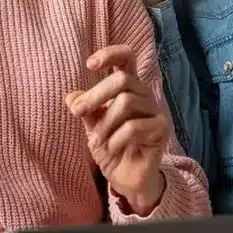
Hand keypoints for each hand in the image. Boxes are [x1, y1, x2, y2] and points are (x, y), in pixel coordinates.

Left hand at [66, 44, 168, 214]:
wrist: (127, 178)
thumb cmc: (111, 147)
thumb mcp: (92, 127)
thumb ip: (85, 110)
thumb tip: (71, 97)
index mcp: (128, 87)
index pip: (126, 57)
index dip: (110, 53)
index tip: (90, 64)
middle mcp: (144, 94)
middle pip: (122, 79)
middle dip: (95, 95)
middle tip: (77, 112)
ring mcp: (155, 111)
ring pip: (127, 102)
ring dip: (104, 123)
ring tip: (95, 141)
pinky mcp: (161, 129)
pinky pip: (134, 127)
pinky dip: (116, 139)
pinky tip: (111, 148)